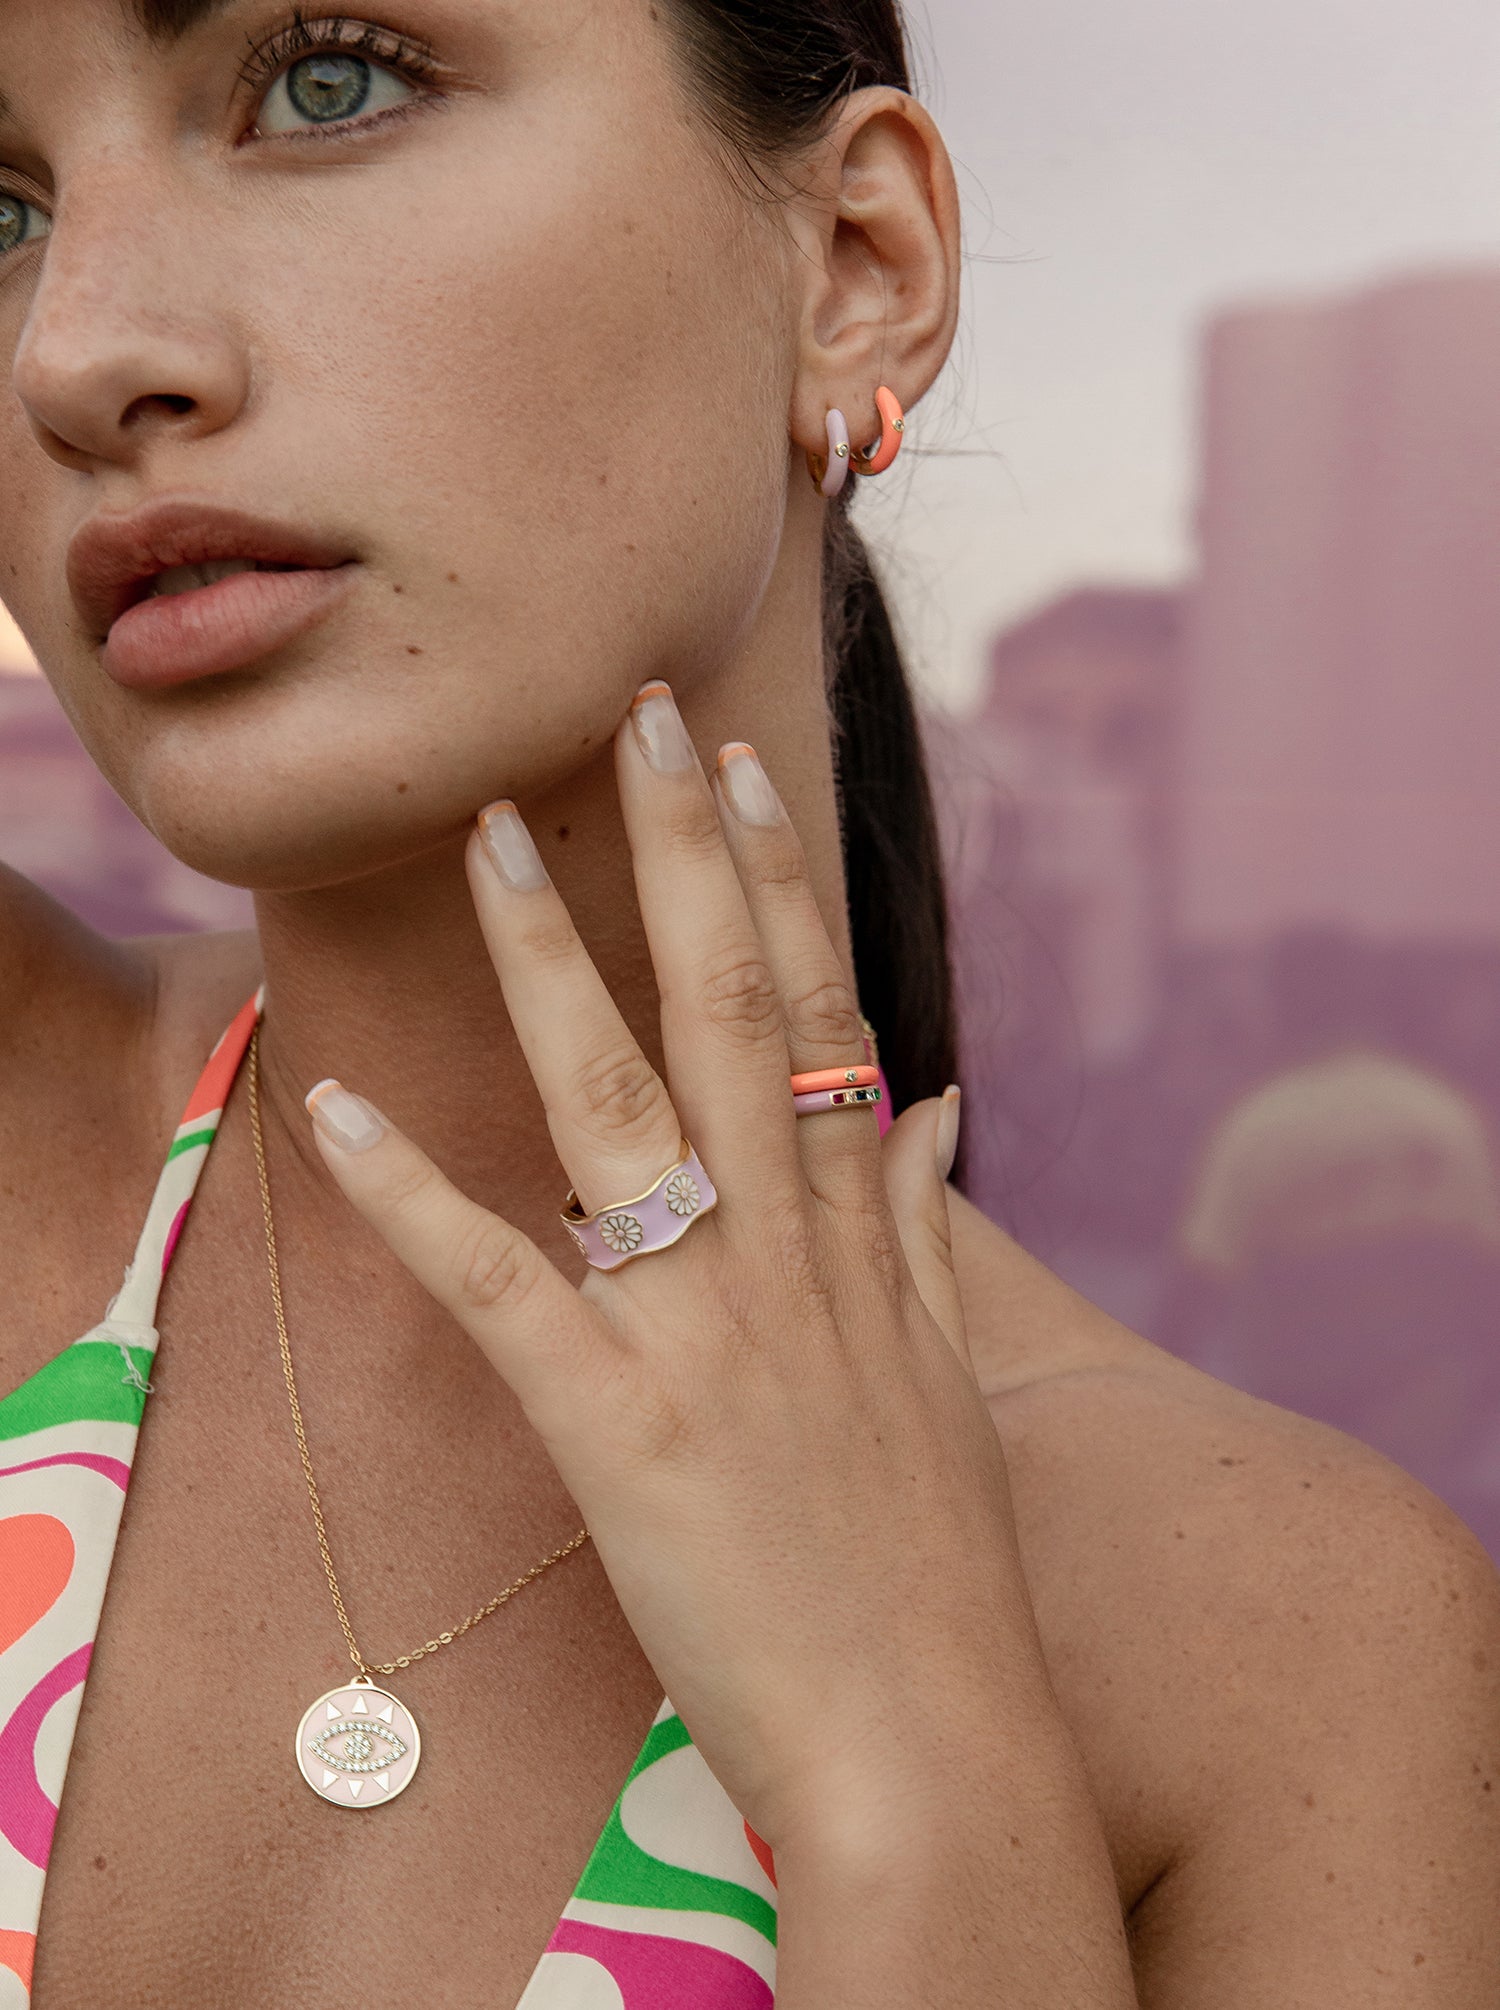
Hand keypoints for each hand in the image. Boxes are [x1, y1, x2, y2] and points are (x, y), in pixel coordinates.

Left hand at [304, 679, 1017, 1851]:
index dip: (777, 888)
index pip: (816, 1020)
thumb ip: (923, 1224)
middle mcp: (788, 1254)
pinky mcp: (622, 1429)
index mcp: (858, 1240)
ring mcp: (707, 1332)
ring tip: (490, 841)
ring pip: (618, 1110)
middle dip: (680, 858)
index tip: (738, 774)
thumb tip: (934, 1097)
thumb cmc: (936, 1566)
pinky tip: (341, 1102)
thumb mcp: (948, 1374)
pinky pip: (503, 1287)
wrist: (936, 1744)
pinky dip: (416, 1194)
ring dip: (549, 966)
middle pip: (729, 1017)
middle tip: (637, 716)